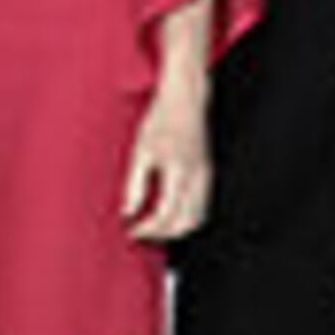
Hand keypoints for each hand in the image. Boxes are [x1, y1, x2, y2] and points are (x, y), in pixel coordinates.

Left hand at [119, 92, 212, 241]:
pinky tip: (170, 214)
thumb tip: (127, 212)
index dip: (147, 229)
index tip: (131, 230)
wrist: (185, 100)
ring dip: (176, 229)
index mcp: (178, 172)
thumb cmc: (161, 120)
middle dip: (162, 234)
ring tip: (154, 228)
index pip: (164, 214)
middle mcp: (197, 178)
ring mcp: (206, 177)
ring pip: (197, 218)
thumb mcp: (140, 152)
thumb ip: (134, 185)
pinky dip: (187, 218)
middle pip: (185, 223)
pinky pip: (202, 207)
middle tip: (141, 233)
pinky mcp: (208, 175)